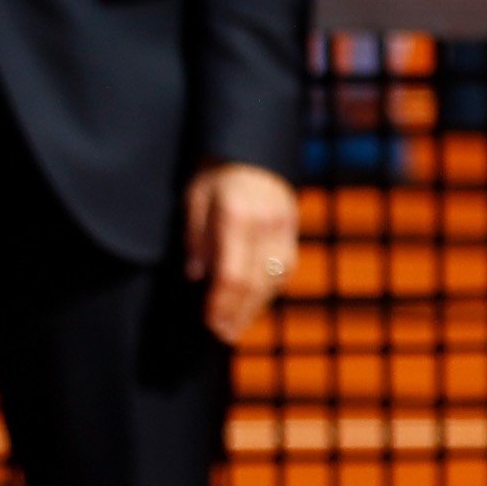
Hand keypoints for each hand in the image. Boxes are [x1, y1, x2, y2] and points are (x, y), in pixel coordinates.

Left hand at [182, 164, 297, 345]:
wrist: (252, 151)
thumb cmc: (215, 177)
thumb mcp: (194, 198)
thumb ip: (196, 236)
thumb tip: (198, 274)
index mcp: (236, 216)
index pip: (233, 273)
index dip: (221, 302)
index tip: (209, 322)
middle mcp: (266, 224)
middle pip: (256, 282)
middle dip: (238, 312)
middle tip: (222, 334)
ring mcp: (284, 227)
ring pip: (275, 278)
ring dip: (256, 307)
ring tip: (237, 327)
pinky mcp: (292, 229)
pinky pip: (286, 268)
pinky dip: (270, 290)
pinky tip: (255, 303)